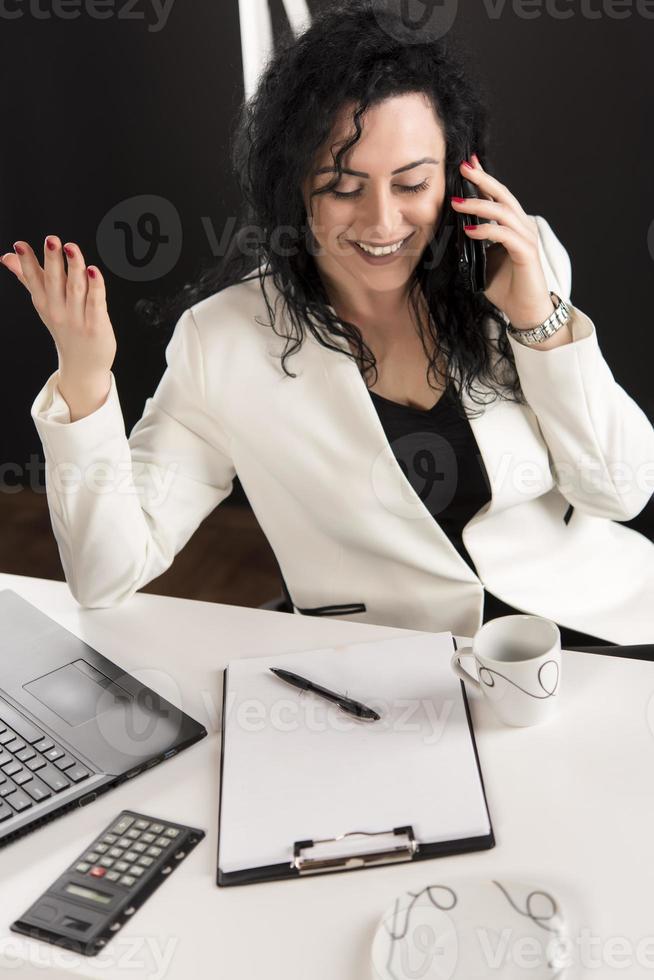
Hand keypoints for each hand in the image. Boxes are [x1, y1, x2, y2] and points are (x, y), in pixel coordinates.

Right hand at [1, 236, 116, 385]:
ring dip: (74, 266)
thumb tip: (7, 257)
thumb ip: (29, 278)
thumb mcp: (44, 305)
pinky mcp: (96, 325)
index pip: (34, 280)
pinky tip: (93, 271)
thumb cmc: (65, 329)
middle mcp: (58, 310)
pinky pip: (95, 303)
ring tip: (71, 248)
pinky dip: (95, 286)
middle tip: (51, 240)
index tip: (20, 245)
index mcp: (44, 303)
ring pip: (76, 288)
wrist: (83, 366)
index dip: (27, 262)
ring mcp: (77, 319)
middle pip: (54, 281)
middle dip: (52, 261)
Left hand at [450, 154, 555, 328]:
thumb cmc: (506, 287)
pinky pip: (505, 235)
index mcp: (512, 226)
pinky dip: (486, 231)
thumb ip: (472, 246)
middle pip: (502, 196)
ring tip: (456, 202)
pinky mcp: (527, 253)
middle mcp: (522, 227)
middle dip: (482, 180)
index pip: (497, 197)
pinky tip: (470, 230)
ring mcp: (526, 239)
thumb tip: (452, 234)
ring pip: (502, 212)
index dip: (483, 180)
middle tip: (464, 167)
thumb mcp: (483, 262)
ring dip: (478, 206)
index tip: (467, 165)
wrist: (525, 311)